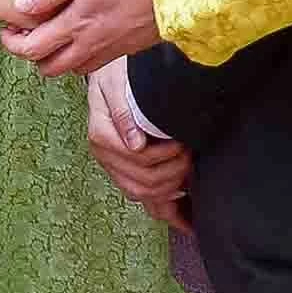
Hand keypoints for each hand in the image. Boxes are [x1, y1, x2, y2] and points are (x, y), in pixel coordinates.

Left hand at [2, 0, 170, 75]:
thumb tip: (20, 6)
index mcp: (75, 27)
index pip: (31, 50)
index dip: (12, 43)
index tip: (8, 28)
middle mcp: (89, 46)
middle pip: (48, 67)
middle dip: (32, 54)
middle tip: (28, 32)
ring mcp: (108, 51)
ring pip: (70, 68)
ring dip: (56, 56)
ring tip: (54, 30)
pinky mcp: (124, 50)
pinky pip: (92, 62)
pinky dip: (79, 54)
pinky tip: (83, 32)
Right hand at [85, 62, 191, 225]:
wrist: (109, 74)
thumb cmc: (115, 75)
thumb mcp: (115, 83)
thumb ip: (123, 112)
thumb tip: (135, 145)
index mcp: (101, 136)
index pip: (137, 159)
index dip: (165, 155)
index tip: (183, 143)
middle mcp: (105, 156)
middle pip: (142, 182)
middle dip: (172, 172)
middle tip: (190, 154)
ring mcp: (113, 166)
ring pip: (142, 195)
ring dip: (170, 188)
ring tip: (188, 172)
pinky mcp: (124, 171)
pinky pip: (143, 199)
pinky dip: (165, 209)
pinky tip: (185, 218)